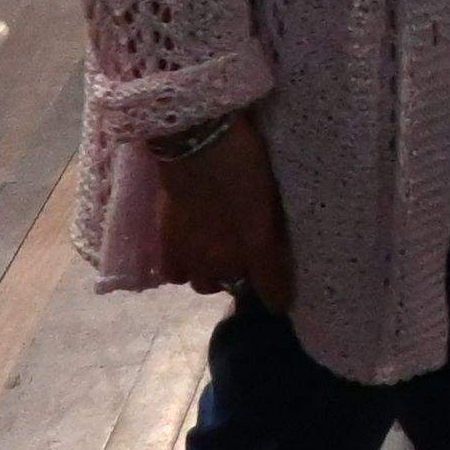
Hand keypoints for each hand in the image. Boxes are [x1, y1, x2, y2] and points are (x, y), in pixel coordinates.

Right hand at [149, 113, 294, 305]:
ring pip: (204, 285)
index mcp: (258, 245)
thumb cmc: (243, 158)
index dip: (278, 299)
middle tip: (241, 258)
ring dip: (211, 275)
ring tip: (212, 255)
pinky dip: (182, 269)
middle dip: (241, 278)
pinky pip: (175, 275)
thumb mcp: (268, 192)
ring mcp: (196, 256)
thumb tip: (270, 246)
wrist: (197, 144)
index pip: (272, 288)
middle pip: (235, 287)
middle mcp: (227, 260)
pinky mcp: (169, 246)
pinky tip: (186, 255)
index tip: (280, 305)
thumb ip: (268, 225)